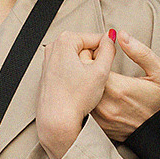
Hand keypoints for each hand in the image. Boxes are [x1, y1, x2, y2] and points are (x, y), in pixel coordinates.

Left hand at [37, 30, 115, 158]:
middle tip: (97, 76)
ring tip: (87, 84)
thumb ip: (109, 50)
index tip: (109, 62)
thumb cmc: (73, 99)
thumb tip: (110, 38)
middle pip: (84, 47)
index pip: (95, 38)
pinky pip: (69, 69)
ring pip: (77, 59)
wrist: (57, 120)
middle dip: (94, 60)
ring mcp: (49, 61)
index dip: (106, 51)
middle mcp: (53, 48)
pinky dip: (77, 76)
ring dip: (86, 69)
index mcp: (64, 41)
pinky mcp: (49, 74)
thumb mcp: (101, 71)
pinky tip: (79, 89)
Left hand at [92, 31, 159, 141]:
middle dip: (86, 65)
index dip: (93, 53)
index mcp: (118, 89)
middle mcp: (106, 105)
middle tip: (98, 60)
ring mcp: (101, 118)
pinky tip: (100, 92)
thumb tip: (121, 35)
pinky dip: (88, 97)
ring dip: (85, 81)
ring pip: (82, 93)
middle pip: (82, 78)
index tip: (101, 51)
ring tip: (99, 76)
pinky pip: (86, 106)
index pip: (90, 63)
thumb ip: (141, 52)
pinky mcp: (100, 126)